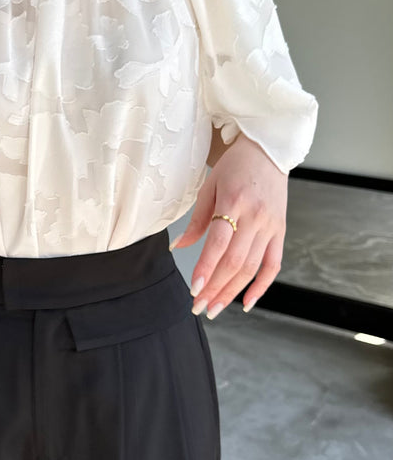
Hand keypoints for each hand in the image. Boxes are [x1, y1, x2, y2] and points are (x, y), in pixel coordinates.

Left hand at [170, 132, 287, 318]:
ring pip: (252, 267)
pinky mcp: (281, 231)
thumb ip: (197, 219)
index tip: (195, 289)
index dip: (207, 268)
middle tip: (198, 306)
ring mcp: (271, 226)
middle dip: (216, 288)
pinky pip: (273, 265)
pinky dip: (262, 286)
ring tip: (214, 308)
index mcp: (235, 203)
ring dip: (232, 292)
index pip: (219, 243)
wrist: (269, 151)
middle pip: (236, 261)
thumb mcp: (210, 186)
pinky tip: (246, 303)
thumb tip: (179, 247)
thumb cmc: (235, 167)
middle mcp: (256, 218)